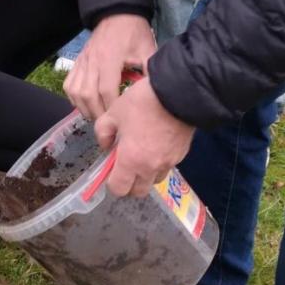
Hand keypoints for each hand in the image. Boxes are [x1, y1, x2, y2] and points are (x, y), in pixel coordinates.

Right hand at [64, 13, 156, 120]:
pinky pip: (69, 84)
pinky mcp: (77, 61)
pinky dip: (74, 98)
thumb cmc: (134, 32)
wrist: (118, 13)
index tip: (121, 118)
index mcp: (110, 58)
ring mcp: (82, 61)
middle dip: (98, 113)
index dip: (112, 107)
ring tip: (97, 117)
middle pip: (88, 95)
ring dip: (85, 108)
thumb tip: (160, 93)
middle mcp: (92, 61)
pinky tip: (84, 105)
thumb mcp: (148, 49)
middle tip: (109, 123)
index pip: (107, 90)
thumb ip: (151, 72)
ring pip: (76, 92)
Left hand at [94, 75, 194, 197]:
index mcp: (131, 160)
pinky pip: (167, 166)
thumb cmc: (142, 102)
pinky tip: (156, 144)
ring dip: (146, 174)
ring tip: (142, 154)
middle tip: (125, 165)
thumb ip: (103, 132)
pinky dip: (159, 162)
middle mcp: (150, 167)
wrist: (178, 92)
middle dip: (129, 183)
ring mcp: (169, 162)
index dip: (112, 183)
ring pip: (154, 180)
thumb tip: (106, 145)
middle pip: (138, 191)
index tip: (110, 169)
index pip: (119, 189)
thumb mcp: (114, 112)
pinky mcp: (182, 155)